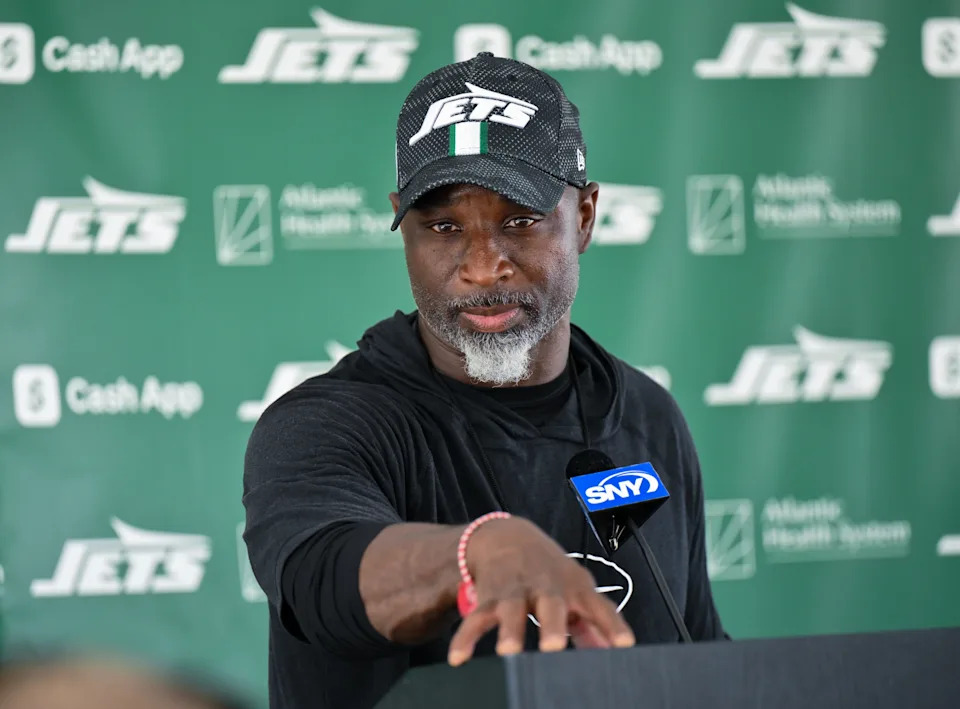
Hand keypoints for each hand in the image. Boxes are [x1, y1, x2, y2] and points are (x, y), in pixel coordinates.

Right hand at [448, 517, 634, 665]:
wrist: (508, 536)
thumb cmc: (550, 572)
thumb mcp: (574, 591)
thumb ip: (594, 622)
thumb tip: (619, 651)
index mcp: (574, 588)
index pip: (598, 606)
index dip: (612, 625)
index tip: (624, 645)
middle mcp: (545, 587)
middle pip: (551, 603)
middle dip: (552, 623)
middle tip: (554, 645)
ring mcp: (515, 590)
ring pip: (511, 608)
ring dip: (509, 628)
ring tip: (507, 650)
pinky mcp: (488, 596)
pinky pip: (475, 617)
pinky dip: (466, 637)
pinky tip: (458, 657)